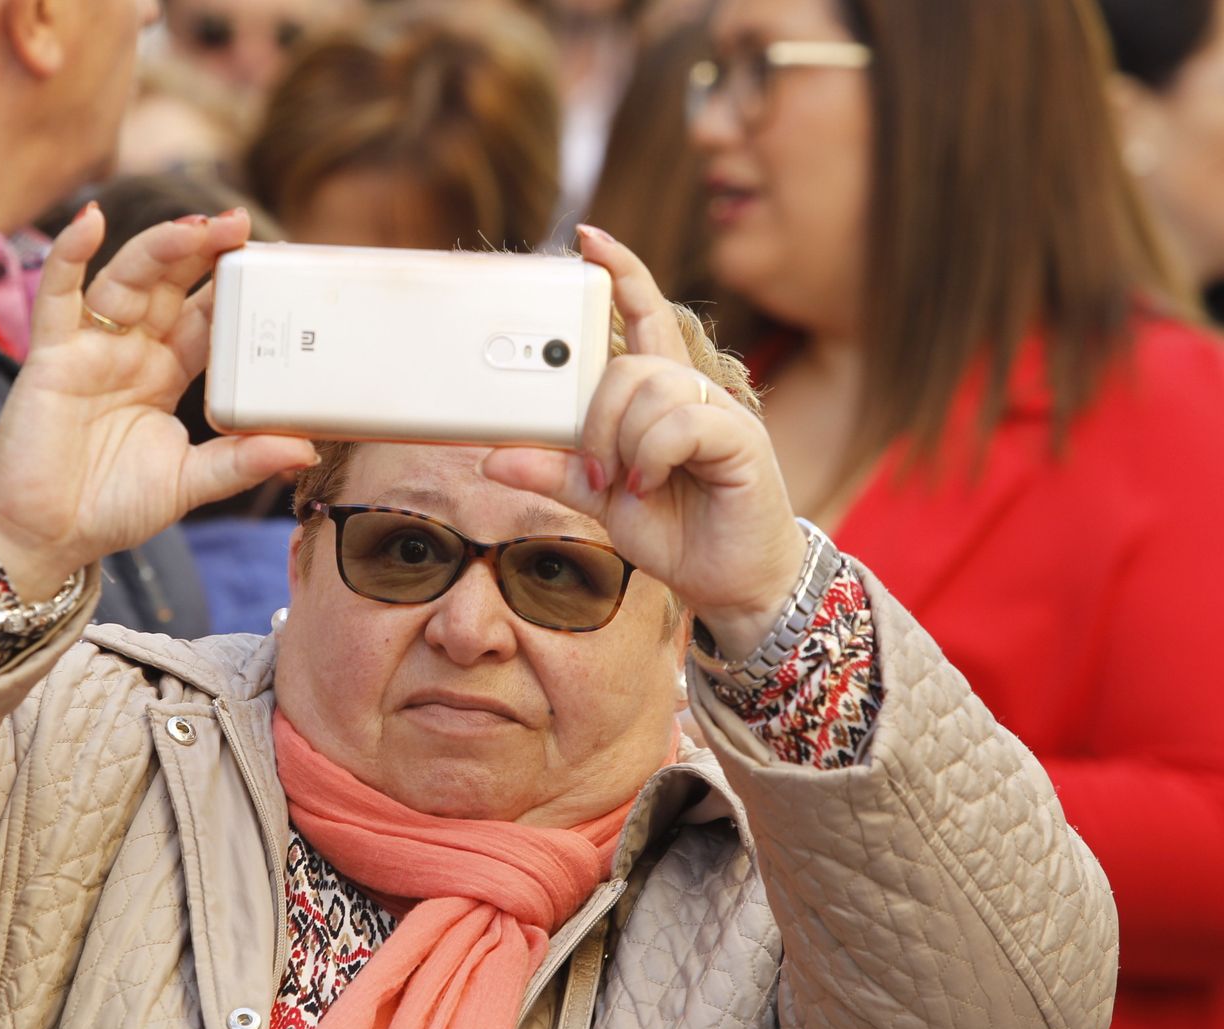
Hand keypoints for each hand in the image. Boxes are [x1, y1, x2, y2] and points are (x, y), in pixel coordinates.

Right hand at [0, 207, 317, 598]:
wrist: (43, 537)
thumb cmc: (109, 507)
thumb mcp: (190, 483)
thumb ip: (242, 462)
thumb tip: (304, 448)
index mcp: (167, 373)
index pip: (209, 318)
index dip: (236, 289)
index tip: (276, 260)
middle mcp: (132, 351)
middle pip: (173, 286)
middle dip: (205, 252)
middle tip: (240, 225)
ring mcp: (91, 348)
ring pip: (127, 280)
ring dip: (159, 248)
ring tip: (196, 228)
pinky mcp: (51, 356)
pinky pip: (57, 296)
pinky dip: (68, 254)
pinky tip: (89, 221)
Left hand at [480, 228, 804, 659]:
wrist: (730, 583)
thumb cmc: (677, 532)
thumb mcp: (600, 500)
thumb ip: (553, 471)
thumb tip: (493, 456)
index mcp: (660, 398)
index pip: (644, 315)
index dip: (621, 273)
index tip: (587, 240)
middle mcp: (692, 393)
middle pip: (627, 363)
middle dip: (594, 418)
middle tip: (594, 469)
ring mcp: (720, 412)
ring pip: (651, 388)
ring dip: (622, 443)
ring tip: (627, 485)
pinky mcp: (741, 438)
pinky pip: (682, 420)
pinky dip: (652, 455)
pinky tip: (650, 484)